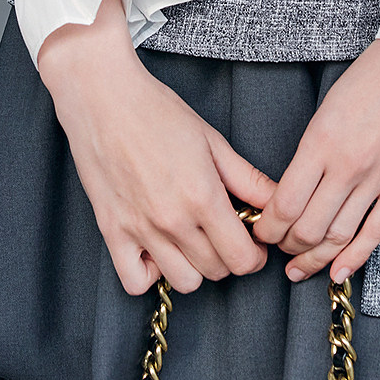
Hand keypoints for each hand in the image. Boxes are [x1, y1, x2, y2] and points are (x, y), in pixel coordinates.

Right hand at [37, 0, 277, 296]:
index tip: (252, 241)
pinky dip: (150, 274)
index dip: (255, 255)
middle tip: (224, 231)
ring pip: (183, 282)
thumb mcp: (212, 140)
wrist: (103, 97)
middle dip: (229, 256)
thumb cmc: (157, 110)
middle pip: (216, 271)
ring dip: (195, 267)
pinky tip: (157, 249)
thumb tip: (276, 203)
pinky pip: (135, 282)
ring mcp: (140, 230)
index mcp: (202, 196)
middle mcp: (172, 220)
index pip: (242, 258)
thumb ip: (247, 179)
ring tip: (193, 239)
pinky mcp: (111, 232)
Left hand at [250, 38, 379, 283]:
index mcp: (321, 140)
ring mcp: (378, 178)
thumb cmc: (379, 71)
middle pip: (307, 227)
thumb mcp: (330, 103)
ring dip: (315, 258)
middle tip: (279, 251)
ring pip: (339, 236)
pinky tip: (339, 271)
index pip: (284, 202)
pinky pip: (376, 232)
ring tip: (301, 267)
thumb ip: (315, 145)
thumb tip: (298, 179)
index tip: (261, 230)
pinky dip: (355, 257)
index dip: (268, 226)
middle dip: (287, 246)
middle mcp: (346, 165)